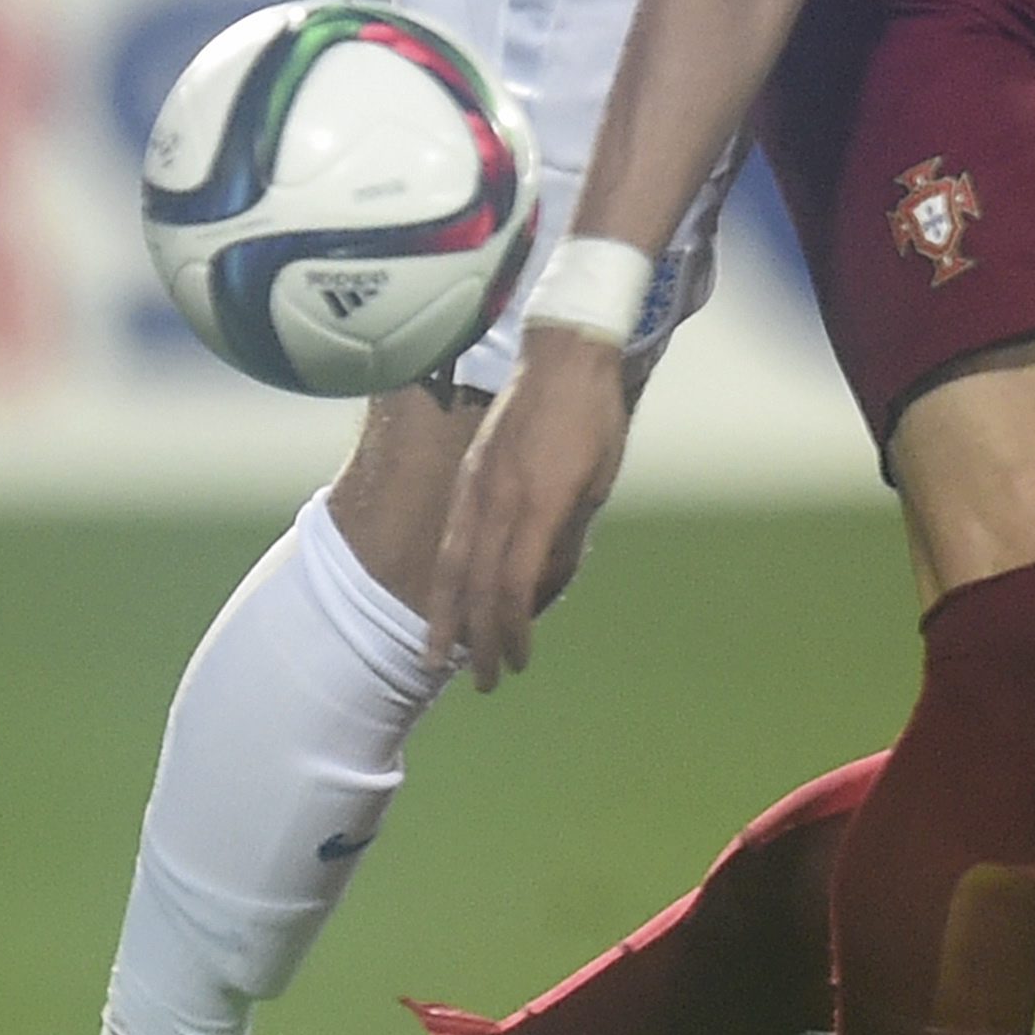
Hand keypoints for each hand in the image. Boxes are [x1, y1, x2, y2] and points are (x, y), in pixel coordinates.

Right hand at [426, 327, 629, 689]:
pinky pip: (451, 536)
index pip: (513, 586)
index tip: (521, 661)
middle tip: (483, 681)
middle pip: (476, 585)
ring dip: (446, 615)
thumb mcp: (597, 483)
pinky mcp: (469, 475)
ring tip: (437, 654)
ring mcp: (477, 485)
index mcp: (538, 504)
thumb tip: (541, 585)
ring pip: (451, 564)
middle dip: (477, 638)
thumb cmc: (594, 419)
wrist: (564, 354)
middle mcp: (498, 499)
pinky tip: (443, 597)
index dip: (513, 631)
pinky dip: (446, 575)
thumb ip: (566, 537)